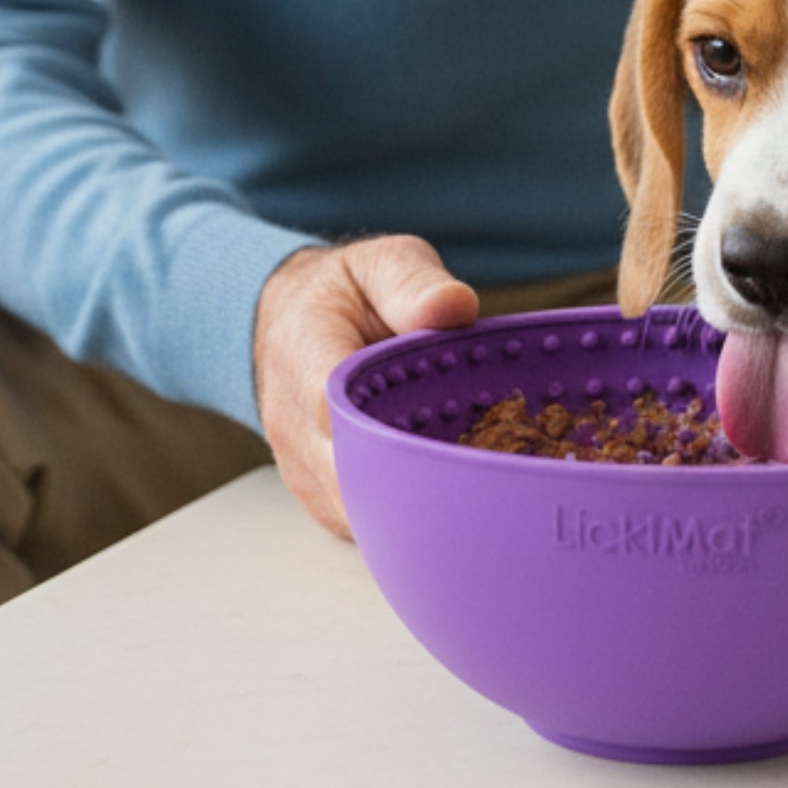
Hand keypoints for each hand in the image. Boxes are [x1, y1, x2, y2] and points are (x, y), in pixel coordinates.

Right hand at [253, 236, 478, 538]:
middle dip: (428, 482)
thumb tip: (455, 306)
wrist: (287, 322)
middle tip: (500, 471)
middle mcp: (294, 429)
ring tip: (488, 482)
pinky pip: (368, 524)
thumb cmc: (342, 293)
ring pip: (365, 515)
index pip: (340, 415)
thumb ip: (412, 282)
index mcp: (303, 359)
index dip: (401, 436)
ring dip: (424, 504)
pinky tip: (461, 494)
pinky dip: (413, 514)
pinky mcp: (324, 500)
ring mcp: (305, 472)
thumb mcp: (378, 263)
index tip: (465, 438)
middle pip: (358, 482)